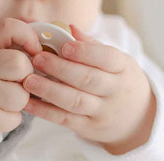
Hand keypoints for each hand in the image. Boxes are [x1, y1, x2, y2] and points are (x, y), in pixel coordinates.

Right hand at [0, 18, 41, 135]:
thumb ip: (11, 43)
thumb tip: (45, 45)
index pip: (8, 28)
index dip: (28, 36)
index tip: (34, 49)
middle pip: (20, 65)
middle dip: (26, 74)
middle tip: (16, 80)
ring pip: (22, 97)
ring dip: (20, 100)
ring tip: (4, 98)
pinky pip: (15, 119)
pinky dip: (12, 118)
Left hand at [23, 25, 155, 154]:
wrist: (135, 120)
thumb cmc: (119, 84)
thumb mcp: (117, 64)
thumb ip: (93, 47)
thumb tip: (69, 28)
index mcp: (123, 69)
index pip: (106, 58)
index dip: (85, 52)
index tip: (64, 46)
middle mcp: (114, 91)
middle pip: (87, 79)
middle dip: (60, 69)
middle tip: (38, 59)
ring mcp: (101, 112)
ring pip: (74, 101)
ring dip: (49, 90)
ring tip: (29, 81)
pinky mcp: (87, 128)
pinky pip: (63, 119)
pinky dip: (44, 111)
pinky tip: (28, 103)